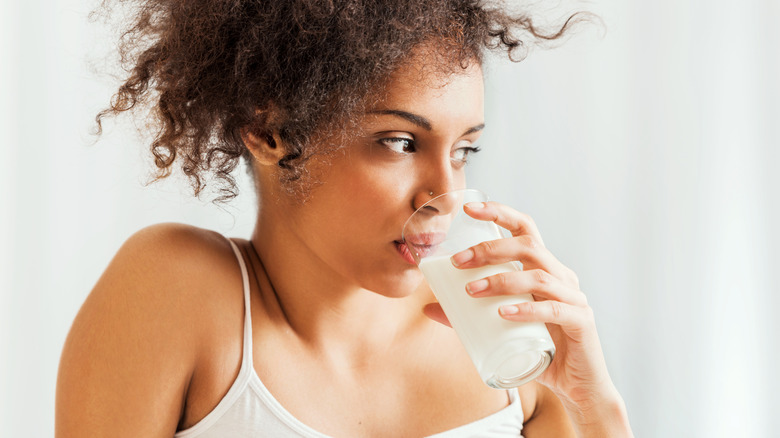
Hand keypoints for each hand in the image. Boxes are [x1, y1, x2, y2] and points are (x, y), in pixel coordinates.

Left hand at [422, 201, 619, 415]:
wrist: (576, 384)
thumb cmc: (538, 349)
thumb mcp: (500, 329)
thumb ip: (468, 317)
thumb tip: (429, 306)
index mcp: (544, 269)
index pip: (525, 229)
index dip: (500, 214)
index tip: (469, 209)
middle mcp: (562, 276)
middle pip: (529, 246)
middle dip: (490, 249)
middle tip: (459, 262)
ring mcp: (574, 298)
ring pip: (539, 277)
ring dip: (502, 280)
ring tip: (471, 291)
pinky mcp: (581, 322)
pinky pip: (555, 310)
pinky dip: (527, 310)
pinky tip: (504, 313)